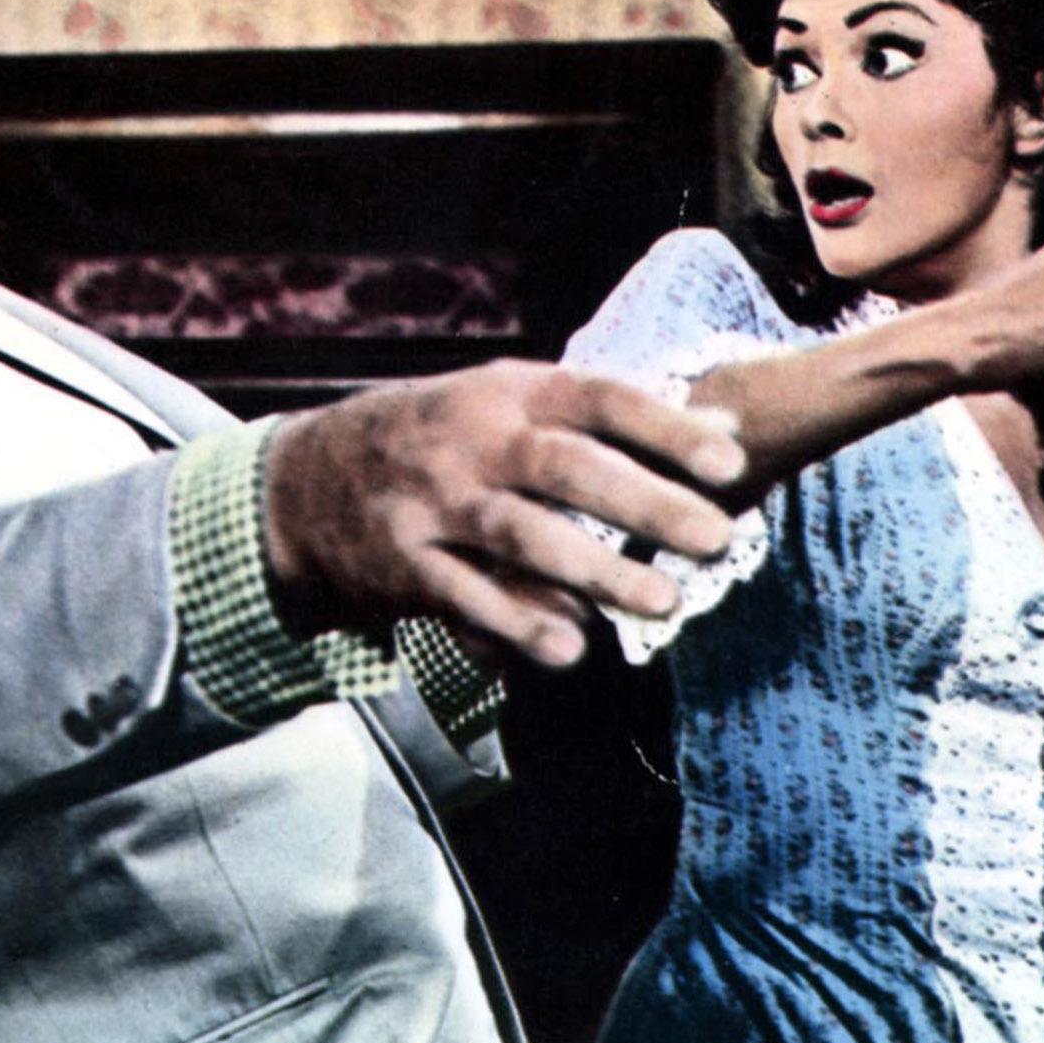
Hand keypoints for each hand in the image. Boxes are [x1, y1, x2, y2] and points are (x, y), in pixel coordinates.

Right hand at [261, 361, 746, 669]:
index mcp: (512, 392)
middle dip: (646, 503)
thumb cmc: (448, 439)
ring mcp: (435, 501)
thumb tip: (733, 430)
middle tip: (718, 539)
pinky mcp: (405, 563)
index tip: (732, 464)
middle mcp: (475, 441)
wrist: (310, 480)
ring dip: (595, 570)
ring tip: (665, 602)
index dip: (667, 429)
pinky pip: (464, 596)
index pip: (601, 399)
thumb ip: (613, 421)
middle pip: (568, 467)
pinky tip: (571, 650)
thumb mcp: (515, 404)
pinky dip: (515, 623)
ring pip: (521, 534)